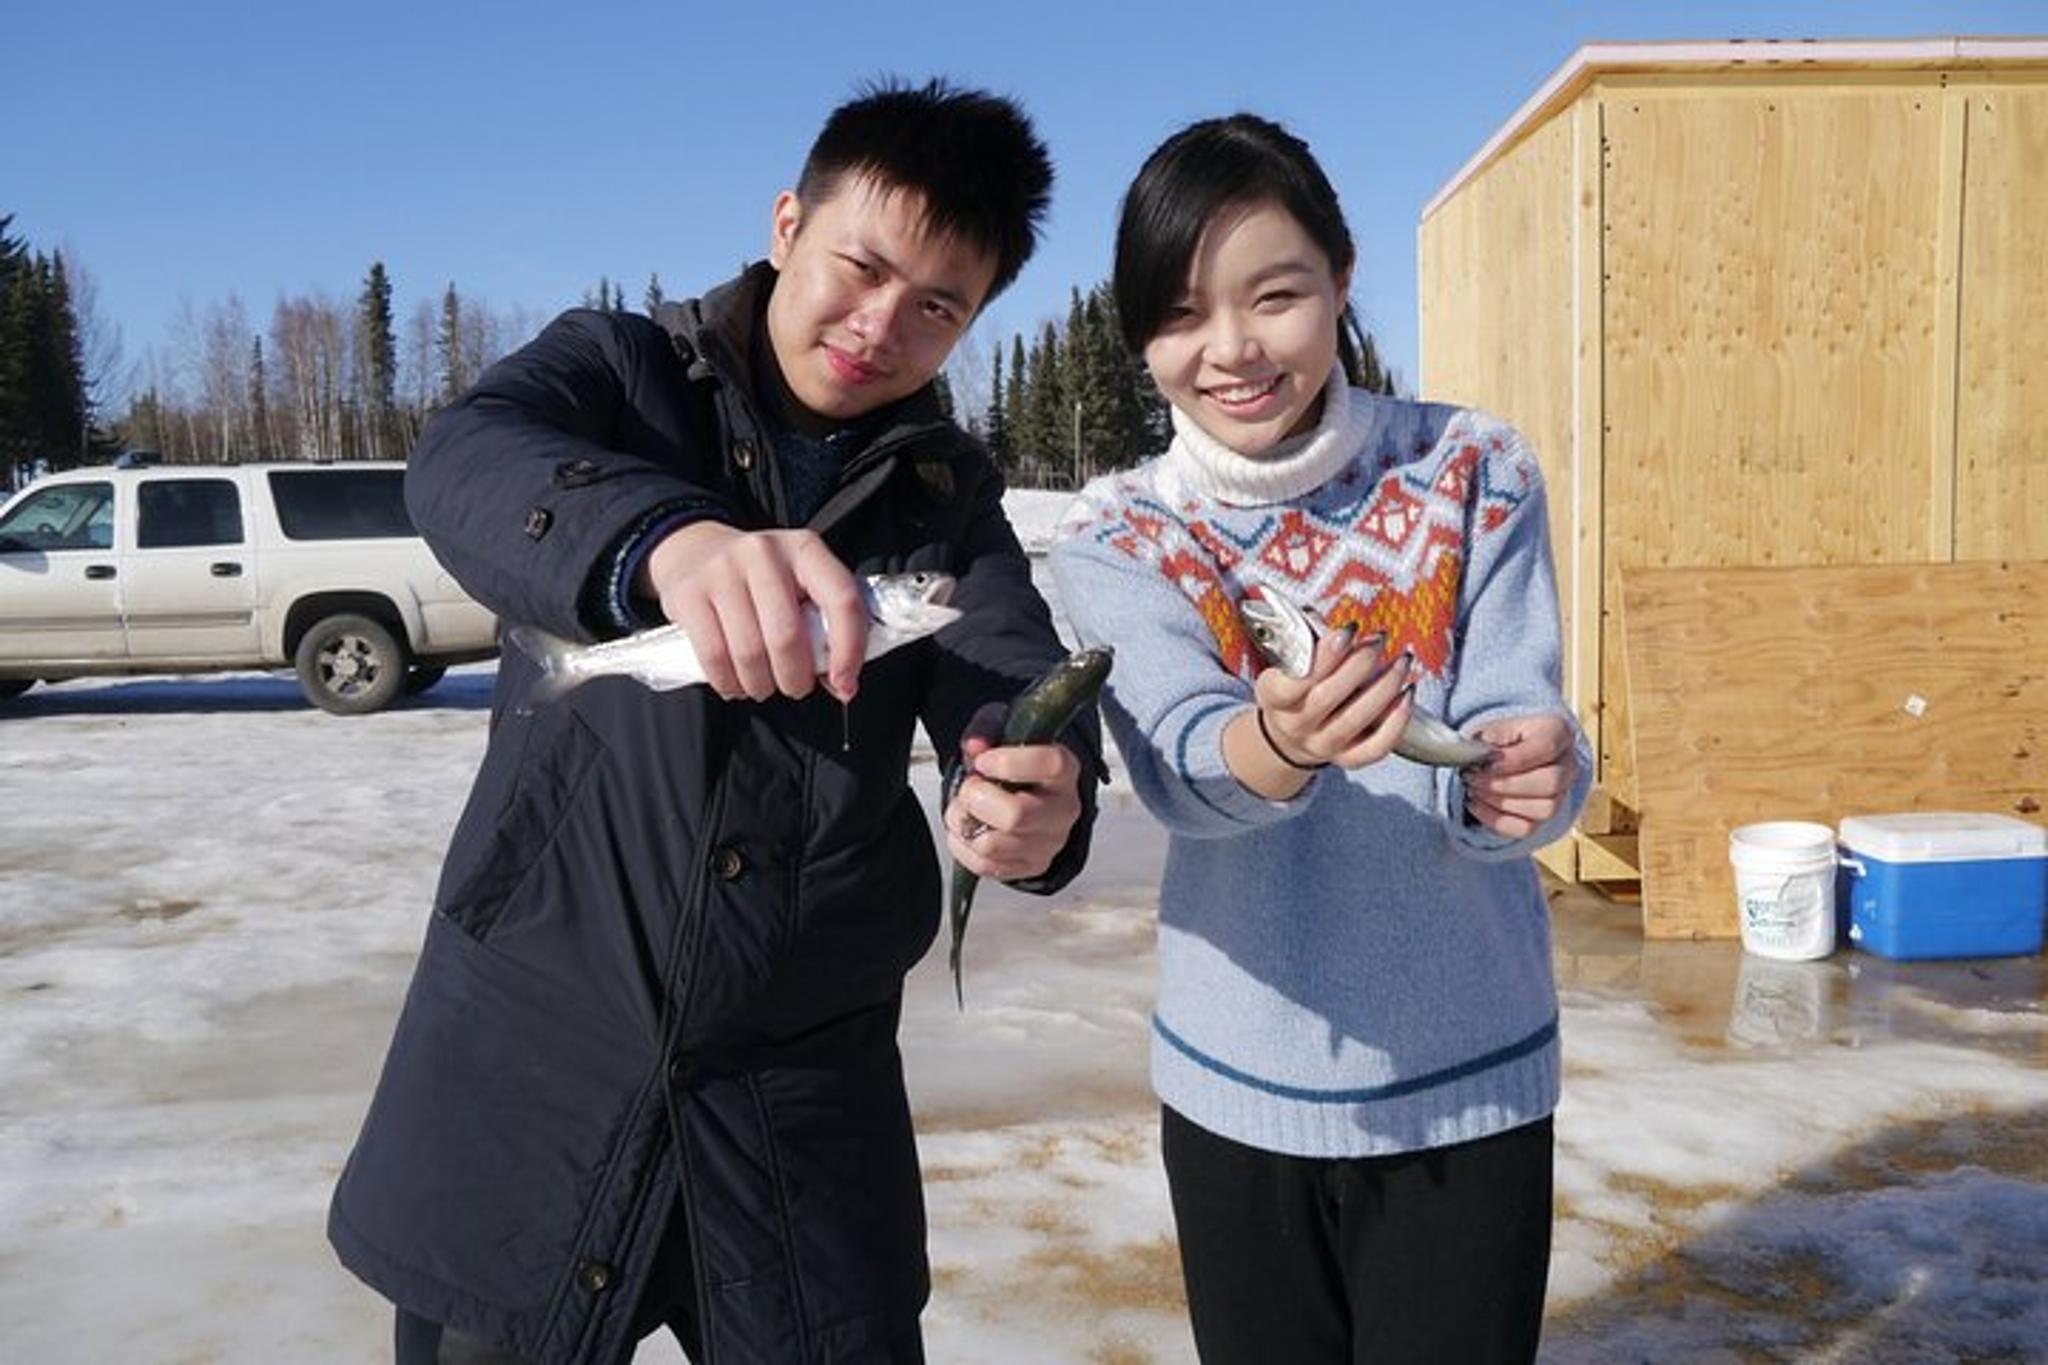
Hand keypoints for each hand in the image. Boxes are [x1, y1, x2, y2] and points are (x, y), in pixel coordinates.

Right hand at [640, 523, 866, 701]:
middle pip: (788, 636)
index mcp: (805, 550)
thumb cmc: (760, 582)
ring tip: (763, 686)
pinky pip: (713, 656)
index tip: (845, 684)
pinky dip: (729, 683)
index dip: (849, 650)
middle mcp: (764, 553)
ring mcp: (722, 570)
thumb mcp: (798, 587)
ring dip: (761, 685)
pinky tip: (735, 684)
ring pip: (749, 652)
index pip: (841, 599)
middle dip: (796, 679)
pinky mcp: (689, 593)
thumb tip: (843, 687)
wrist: (695, 550)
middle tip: (795, 687)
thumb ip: (823, 629)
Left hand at [944, 731, 1083, 881]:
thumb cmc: (1019, 767)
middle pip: (1016, 815)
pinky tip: (967, 828)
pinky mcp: (1030, 866)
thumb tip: (974, 746)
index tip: (983, 761)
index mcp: (1064, 772)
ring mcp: (1048, 843)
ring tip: (965, 808)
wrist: (1033, 797)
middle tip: (969, 788)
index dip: (1009, 763)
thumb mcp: (1006, 736)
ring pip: (992, 845)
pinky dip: (963, 846)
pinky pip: (985, 866)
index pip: (1050, 765)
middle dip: (977, 799)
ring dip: (964, 824)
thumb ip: (988, 732)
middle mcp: (1062, 810)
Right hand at [1253, 626, 1412, 770]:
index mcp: (1275, 697)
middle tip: (1379, 639)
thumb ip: (1309, 644)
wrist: (1290, 733)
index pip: (1294, 681)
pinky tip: (1408, 695)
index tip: (1348, 630)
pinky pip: (1376, 747)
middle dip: (1360, 663)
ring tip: (1403, 661)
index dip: (1324, 655)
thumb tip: (1346, 628)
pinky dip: (1397, 722)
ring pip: (1356, 718)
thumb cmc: (1295, 687)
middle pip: (1329, 696)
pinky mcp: (1347, 759)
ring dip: (1386, 685)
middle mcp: (1296, 725)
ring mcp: (1322, 745)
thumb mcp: (1287, 663)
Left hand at [1462, 713, 1577, 837]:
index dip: (1514, 760)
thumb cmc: (1504, 739)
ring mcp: (1561, 795)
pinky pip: (1526, 828)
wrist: (1511, 754)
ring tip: (1474, 790)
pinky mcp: (1545, 818)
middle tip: (1474, 779)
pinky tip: (1475, 805)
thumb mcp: (1497, 727)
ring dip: (1500, 803)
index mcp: (1557, 732)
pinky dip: (1497, 820)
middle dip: (1505, 785)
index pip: (1545, 748)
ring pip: (1543, 809)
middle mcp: (1568, 765)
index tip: (1486, 764)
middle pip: (1550, 783)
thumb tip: (1478, 752)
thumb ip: (1490, 736)